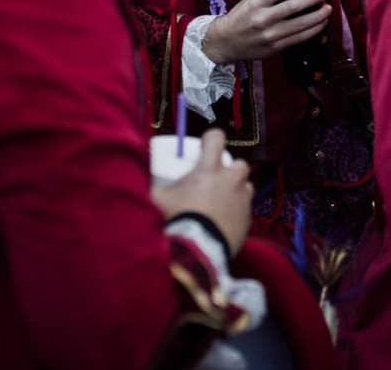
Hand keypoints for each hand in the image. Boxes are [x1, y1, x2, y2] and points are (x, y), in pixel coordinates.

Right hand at [152, 129, 252, 255]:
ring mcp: (242, 200)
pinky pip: (245, 210)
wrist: (197, 252)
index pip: (217, 138)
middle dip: (229, 170)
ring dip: (235, 190)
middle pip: (239, 163)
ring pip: (246, 186)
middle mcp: (231, 180)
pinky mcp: (248, 221)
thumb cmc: (178, 220)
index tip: (204, 148)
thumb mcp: (158, 199)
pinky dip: (236, 213)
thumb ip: (155, 185)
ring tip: (220, 203)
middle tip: (214, 181)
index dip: (210, 140)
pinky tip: (223, 222)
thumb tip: (142, 179)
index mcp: (210, 169)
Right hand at [200, 0, 329, 64]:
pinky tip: (320, 24)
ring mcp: (270, 35)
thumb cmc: (238, 19)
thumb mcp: (248, 0)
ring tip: (327, 9)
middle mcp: (263, 19)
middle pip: (294, 7)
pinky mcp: (275, 48)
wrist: (225, 42)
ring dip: (318, 16)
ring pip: (300, 24)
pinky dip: (313, 30)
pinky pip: (299, 38)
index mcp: (256, 4)